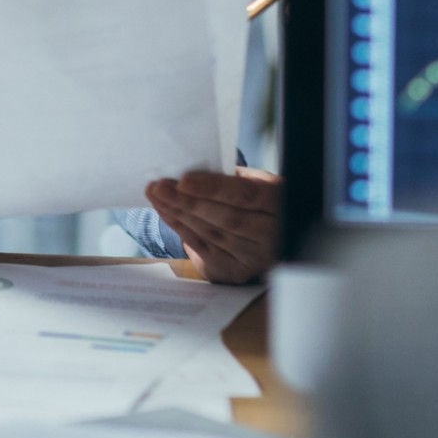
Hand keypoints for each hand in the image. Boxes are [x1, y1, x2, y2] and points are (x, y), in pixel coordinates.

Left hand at [146, 167, 281, 284]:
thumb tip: (192, 167)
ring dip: (178, 213)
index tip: (184, 180)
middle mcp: (273, 235)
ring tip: (157, 195)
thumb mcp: (254, 181)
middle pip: (226, 218)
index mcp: (280, 203)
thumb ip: (231, 177)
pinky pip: (202, 246)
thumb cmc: (254, 198)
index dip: (214, 188)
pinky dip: (180, 227)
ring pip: (211, 233)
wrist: (268, 234)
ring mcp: (255, 257)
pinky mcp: (236, 271)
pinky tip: (165, 211)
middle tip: (159, 186)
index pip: (247, 195)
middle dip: (188, 202)